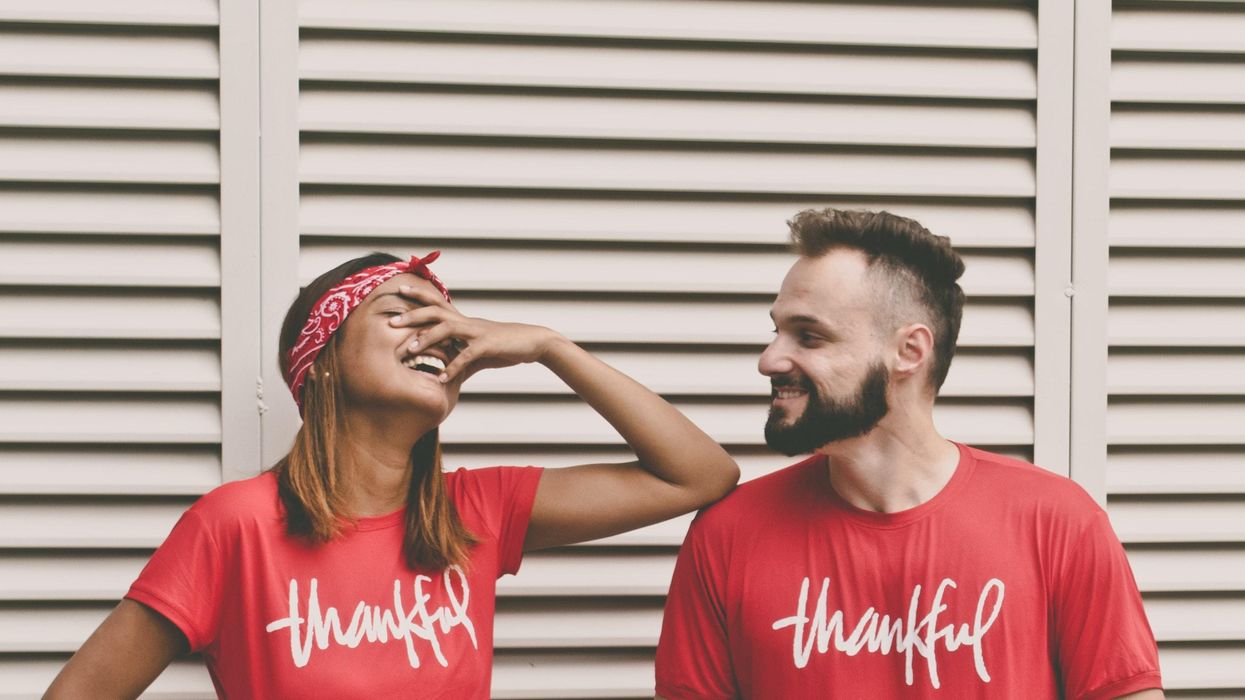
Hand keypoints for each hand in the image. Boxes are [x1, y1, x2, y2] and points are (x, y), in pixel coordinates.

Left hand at [389, 284, 560, 382]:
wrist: (533, 343)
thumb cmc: (504, 346)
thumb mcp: (478, 352)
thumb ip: (459, 360)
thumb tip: (443, 375)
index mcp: (463, 321)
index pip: (436, 303)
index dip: (418, 295)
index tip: (398, 289)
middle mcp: (467, 322)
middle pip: (435, 311)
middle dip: (412, 315)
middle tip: (391, 322)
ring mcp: (477, 332)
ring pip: (447, 328)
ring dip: (428, 338)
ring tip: (410, 350)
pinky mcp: (488, 346)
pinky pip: (467, 356)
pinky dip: (453, 367)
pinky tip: (441, 379)